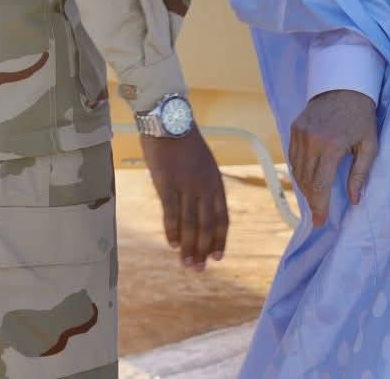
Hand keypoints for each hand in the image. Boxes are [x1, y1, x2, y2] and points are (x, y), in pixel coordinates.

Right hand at [140, 129, 227, 270]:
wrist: (169, 120)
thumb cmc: (183, 140)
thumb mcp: (203, 162)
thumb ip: (203, 184)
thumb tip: (199, 207)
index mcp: (215, 182)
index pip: (222, 218)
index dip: (219, 239)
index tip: (217, 257)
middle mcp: (205, 187)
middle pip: (206, 226)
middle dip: (203, 250)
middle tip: (199, 269)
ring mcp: (187, 186)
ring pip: (190, 225)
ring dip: (189, 247)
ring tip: (186, 264)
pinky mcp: (168, 184)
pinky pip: (172, 214)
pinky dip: (172, 231)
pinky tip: (172, 244)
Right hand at [289, 89, 377, 227]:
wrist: (344, 84)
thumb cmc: (361, 116)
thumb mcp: (370, 145)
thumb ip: (361, 173)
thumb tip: (354, 200)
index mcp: (331, 146)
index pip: (320, 185)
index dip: (319, 206)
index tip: (320, 222)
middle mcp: (311, 141)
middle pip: (306, 181)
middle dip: (312, 201)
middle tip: (318, 215)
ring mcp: (299, 133)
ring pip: (296, 171)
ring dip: (304, 188)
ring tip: (315, 199)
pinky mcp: (294, 128)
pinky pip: (293, 157)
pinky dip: (299, 171)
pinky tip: (308, 179)